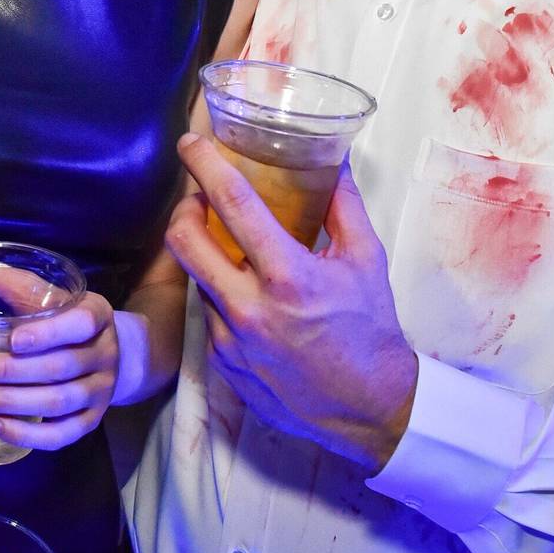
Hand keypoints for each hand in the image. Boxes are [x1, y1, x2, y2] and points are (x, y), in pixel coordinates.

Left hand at [0, 237, 124, 449]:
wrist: (104, 350)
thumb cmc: (59, 316)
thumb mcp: (35, 291)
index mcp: (95, 314)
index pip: (80, 324)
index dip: (49, 334)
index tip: (12, 339)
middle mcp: (104, 354)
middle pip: (58, 368)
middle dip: (10, 372)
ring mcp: (100, 391)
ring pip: (58, 403)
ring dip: (12, 402)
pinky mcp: (90, 421)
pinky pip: (62, 435)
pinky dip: (28, 435)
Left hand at [164, 135, 418, 468]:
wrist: (369, 409)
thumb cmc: (370, 331)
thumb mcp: (366, 261)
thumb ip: (343, 206)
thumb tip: (333, 161)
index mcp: (287, 276)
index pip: (232, 205)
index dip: (205, 166)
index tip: (190, 143)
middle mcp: (250, 308)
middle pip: (184, 241)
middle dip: (183, 210)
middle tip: (199, 201)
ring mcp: (230, 340)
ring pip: (198, 279)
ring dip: (210, 258)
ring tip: (237, 253)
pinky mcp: (223, 364)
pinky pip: (210, 316)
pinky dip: (224, 298)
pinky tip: (252, 301)